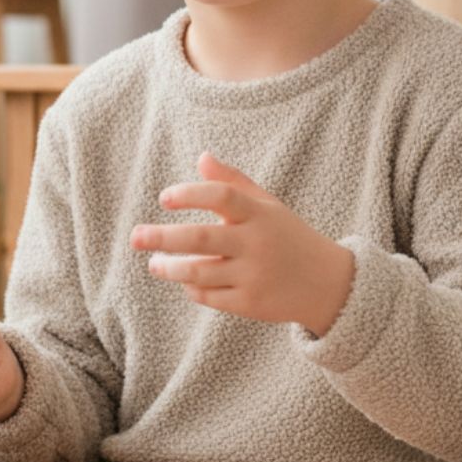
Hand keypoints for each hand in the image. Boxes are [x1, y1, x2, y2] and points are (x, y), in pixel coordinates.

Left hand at [130, 152, 355, 334]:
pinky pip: (209, 296)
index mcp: (260, 214)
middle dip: (163, 238)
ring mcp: (253, 276)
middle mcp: (256, 244)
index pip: (222, 196)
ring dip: (170, 268)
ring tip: (154, 263)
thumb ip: (233, 182)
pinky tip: (183, 280)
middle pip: (201, 238)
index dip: (191, 194)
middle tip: (135, 237)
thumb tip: (201, 157)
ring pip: (199, 271)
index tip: (164, 198)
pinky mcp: (250, 304)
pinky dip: (191, 287)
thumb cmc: (288, 237)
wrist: (327, 283)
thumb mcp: (268, 205)